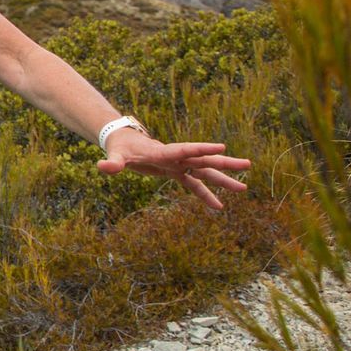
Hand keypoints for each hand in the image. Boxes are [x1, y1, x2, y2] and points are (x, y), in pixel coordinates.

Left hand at [97, 129, 250, 210]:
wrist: (125, 143)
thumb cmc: (120, 148)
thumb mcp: (115, 156)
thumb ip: (112, 163)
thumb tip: (102, 167)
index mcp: (163, 152)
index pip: (184, 150)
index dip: (201, 148)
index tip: (222, 146)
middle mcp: (176, 157)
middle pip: (203, 160)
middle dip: (224, 163)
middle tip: (248, 165)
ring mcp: (178, 165)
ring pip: (205, 172)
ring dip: (223, 180)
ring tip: (244, 187)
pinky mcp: (176, 173)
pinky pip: (194, 185)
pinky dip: (205, 195)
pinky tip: (219, 207)